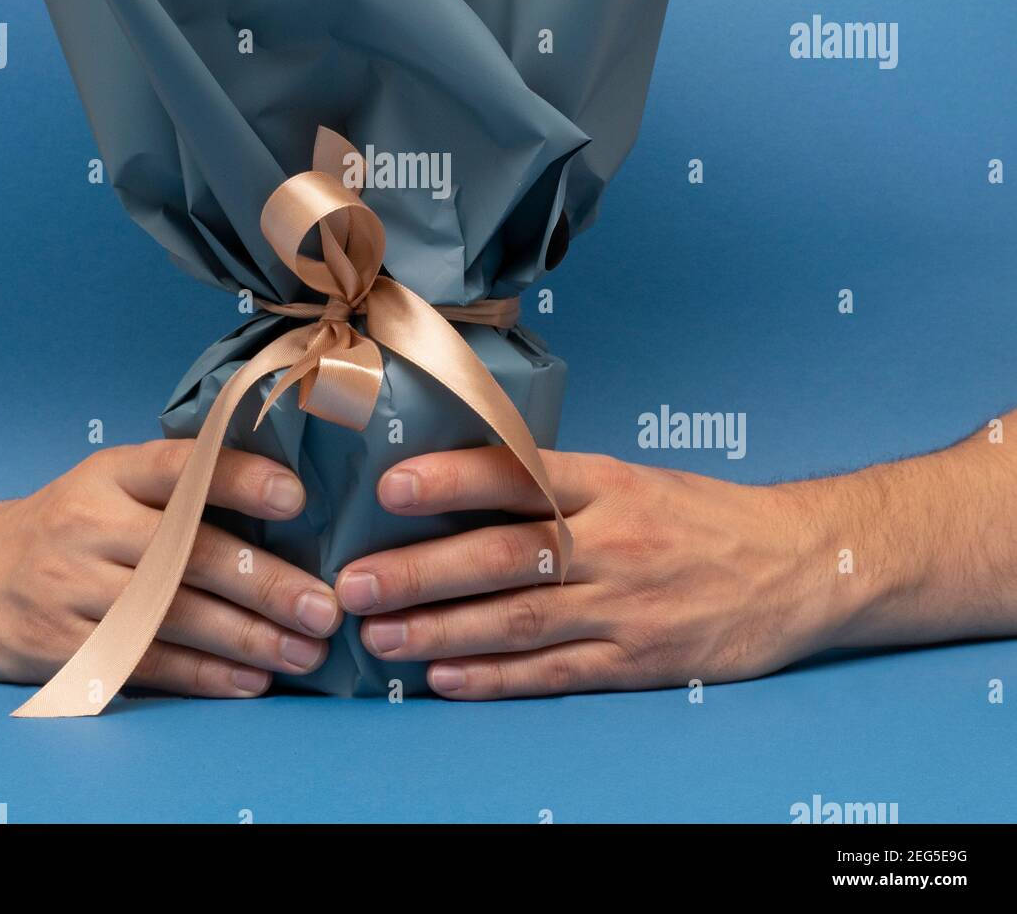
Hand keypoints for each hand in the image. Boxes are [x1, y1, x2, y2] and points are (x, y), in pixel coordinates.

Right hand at [0, 440, 341, 697]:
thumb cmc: (65, 525)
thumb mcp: (108, 483)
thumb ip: (178, 489)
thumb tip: (287, 506)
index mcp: (110, 474)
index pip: (181, 467)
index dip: (240, 478)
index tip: (298, 496)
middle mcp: (88, 525)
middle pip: (187, 552)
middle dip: (266, 583)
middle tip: (326, 606)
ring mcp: (68, 588)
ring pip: (172, 615)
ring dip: (247, 638)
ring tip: (304, 651)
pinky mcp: (57, 648)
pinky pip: (143, 664)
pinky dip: (203, 675)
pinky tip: (250, 680)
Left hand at [335, 448, 838, 699]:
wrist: (798, 565)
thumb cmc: (701, 515)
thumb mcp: (633, 476)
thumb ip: (557, 485)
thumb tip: (461, 483)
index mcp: (609, 482)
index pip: (519, 474)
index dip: (452, 478)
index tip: (391, 485)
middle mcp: (613, 540)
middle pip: (504, 555)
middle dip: (421, 571)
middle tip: (355, 583)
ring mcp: (626, 605)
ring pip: (519, 619)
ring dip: (441, 630)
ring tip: (379, 635)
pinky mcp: (640, 660)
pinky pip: (555, 672)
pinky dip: (496, 678)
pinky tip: (446, 679)